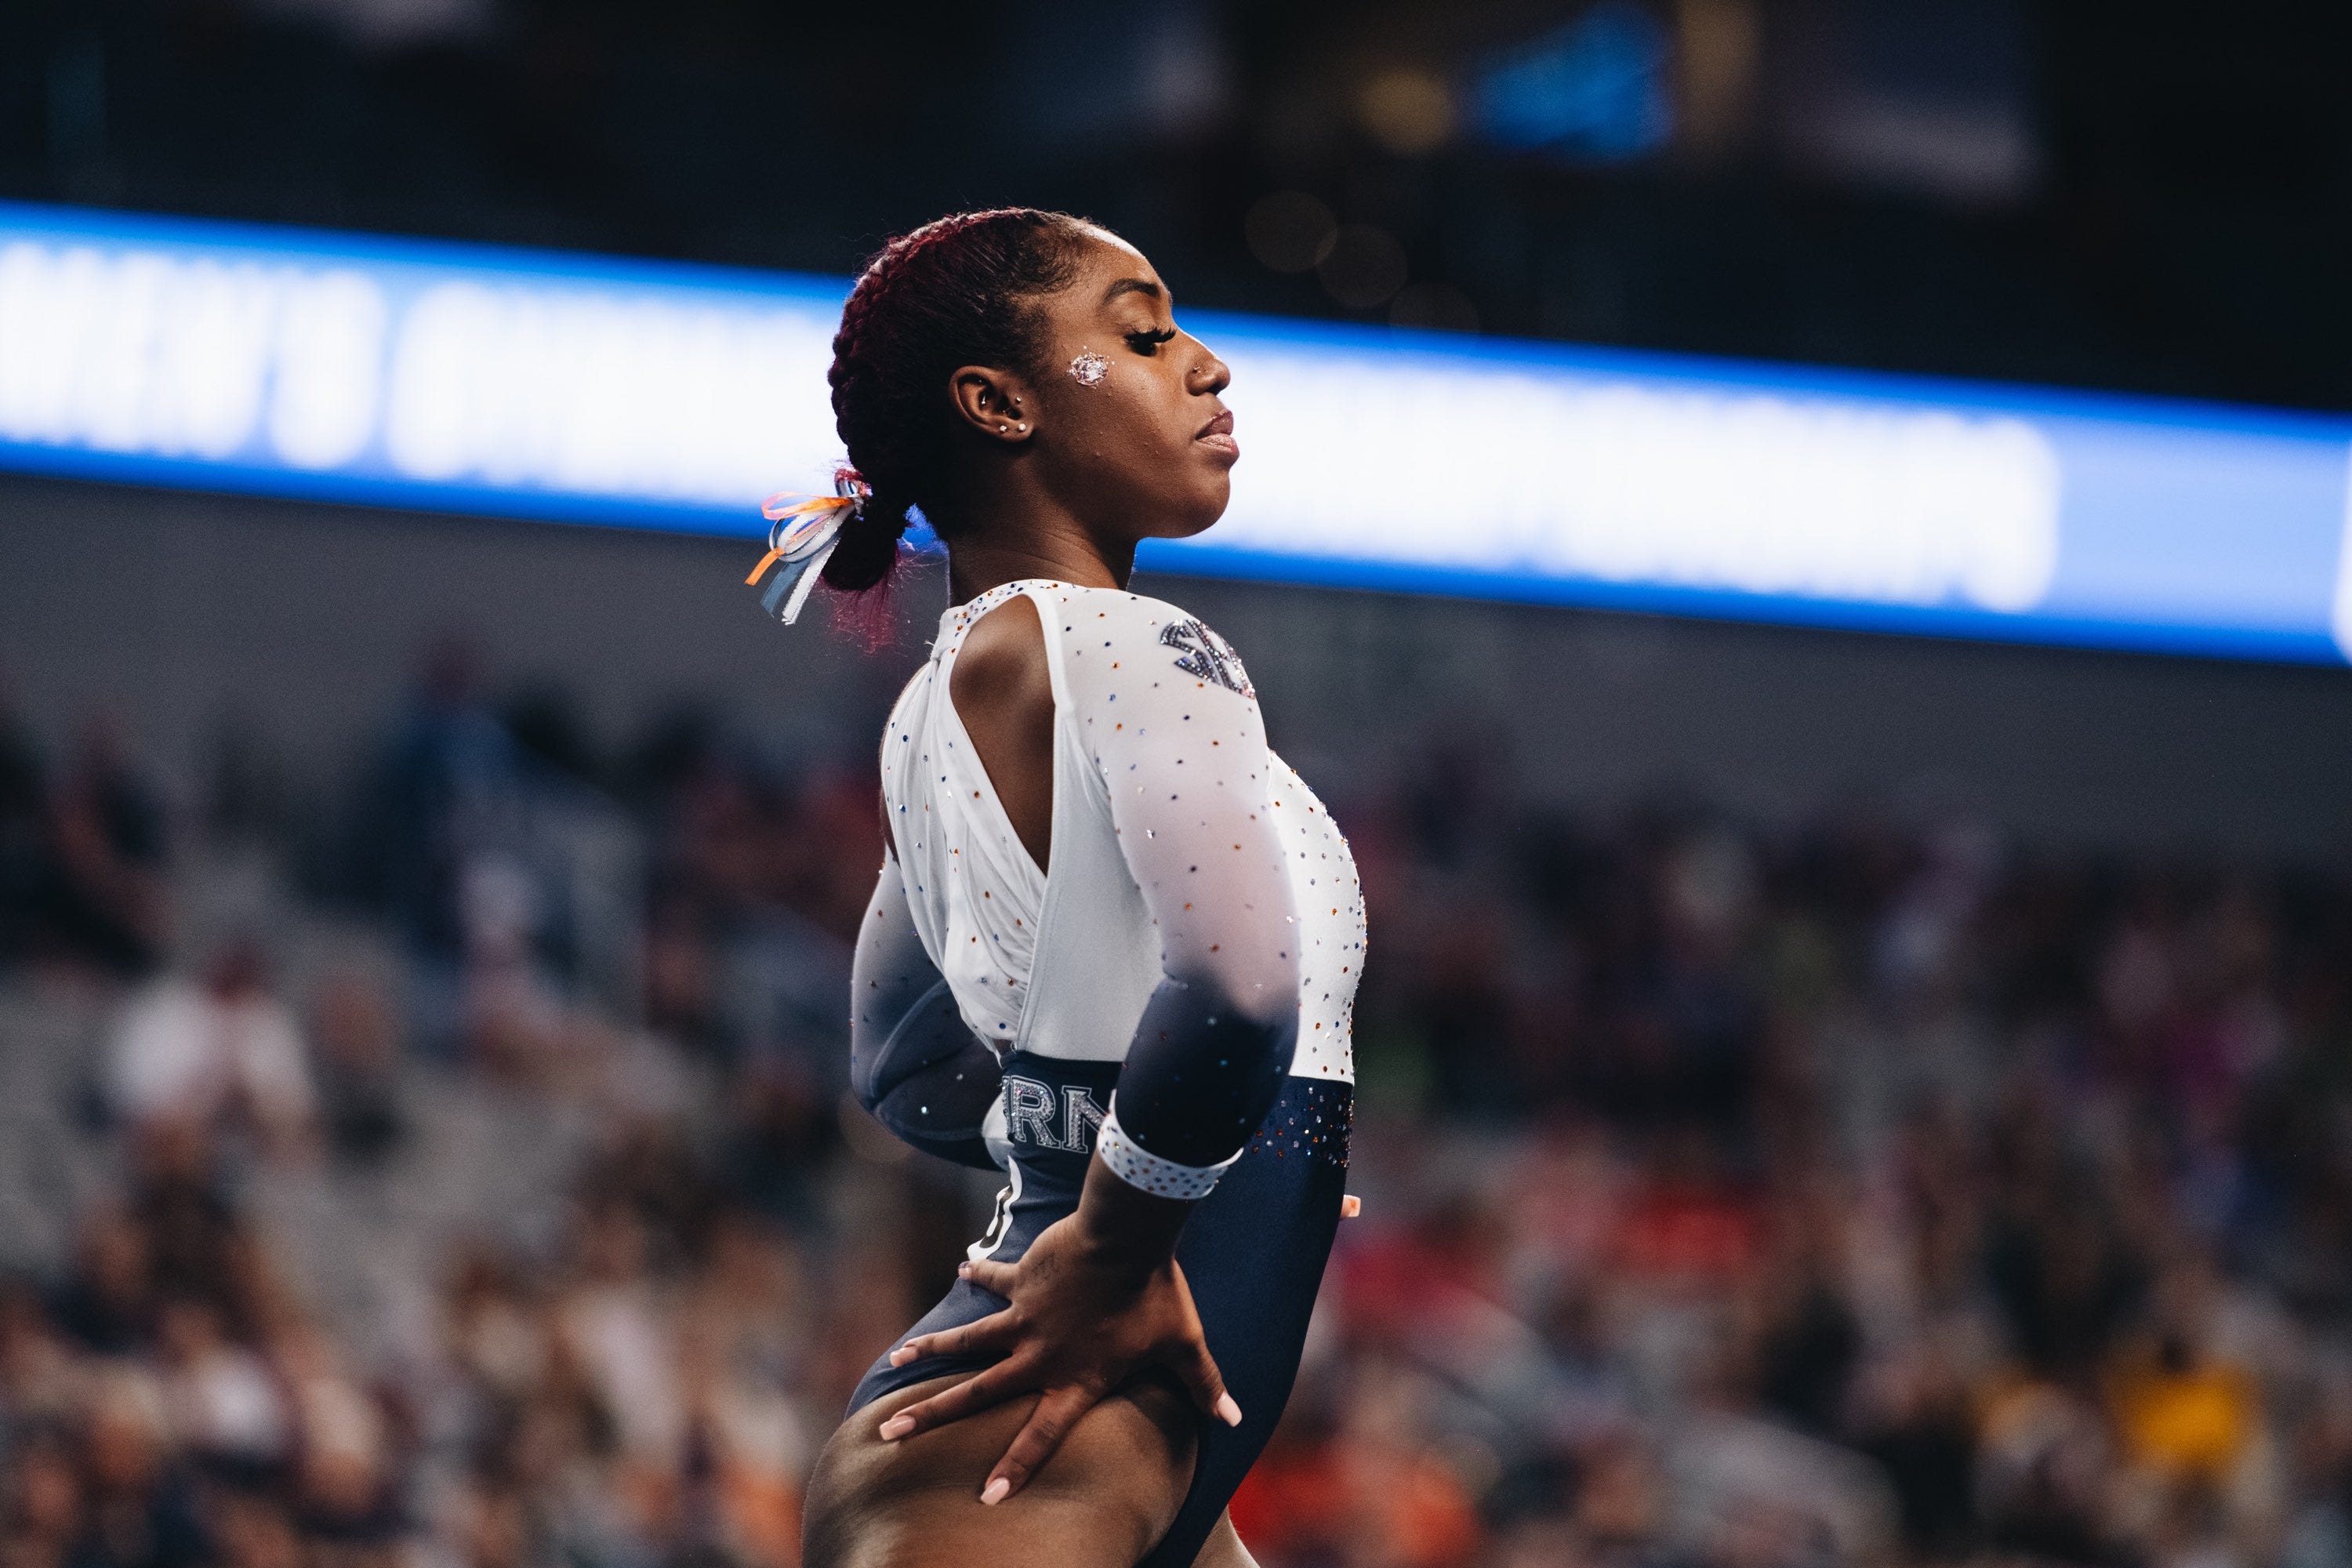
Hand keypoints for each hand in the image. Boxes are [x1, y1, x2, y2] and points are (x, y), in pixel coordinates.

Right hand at [876, 1168, 1238, 1502]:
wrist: (1128, 1236)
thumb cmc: (1158, 1294)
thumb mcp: (1185, 1344)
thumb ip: (1205, 1386)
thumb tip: (1237, 1420)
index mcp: (1077, 1380)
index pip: (1041, 1437)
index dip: (1016, 1468)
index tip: (987, 1497)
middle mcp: (1040, 1356)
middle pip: (978, 1395)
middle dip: (932, 1418)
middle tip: (891, 1434)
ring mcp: (1025, 1318)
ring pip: (967, 1342)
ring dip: (930, 1351)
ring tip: (892, 1360)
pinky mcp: (1022, 1281)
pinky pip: (993, 1281)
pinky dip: (977, 1275)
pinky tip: (960, 1269)